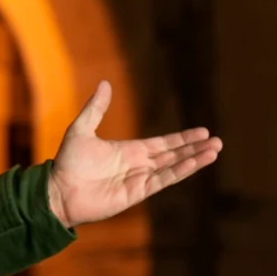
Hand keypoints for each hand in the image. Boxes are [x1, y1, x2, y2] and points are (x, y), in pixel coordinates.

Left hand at [47, 81, 221, 227]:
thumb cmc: (67, 163)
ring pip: (174, 167)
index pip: (163, 143)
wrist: (59, 191)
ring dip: (194, 159)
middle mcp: (138, 165)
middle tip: (218, 141)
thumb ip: (96, 108)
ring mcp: (140, 179)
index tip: (202, 131)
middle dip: (195, 148)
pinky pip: (164, 179)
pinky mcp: (138, 192)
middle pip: (173, 154)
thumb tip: (104, 83)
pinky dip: (181, 171)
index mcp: (129, 151)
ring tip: (215, 150)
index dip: (182, 138)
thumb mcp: (81, 129)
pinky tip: (196, 162)